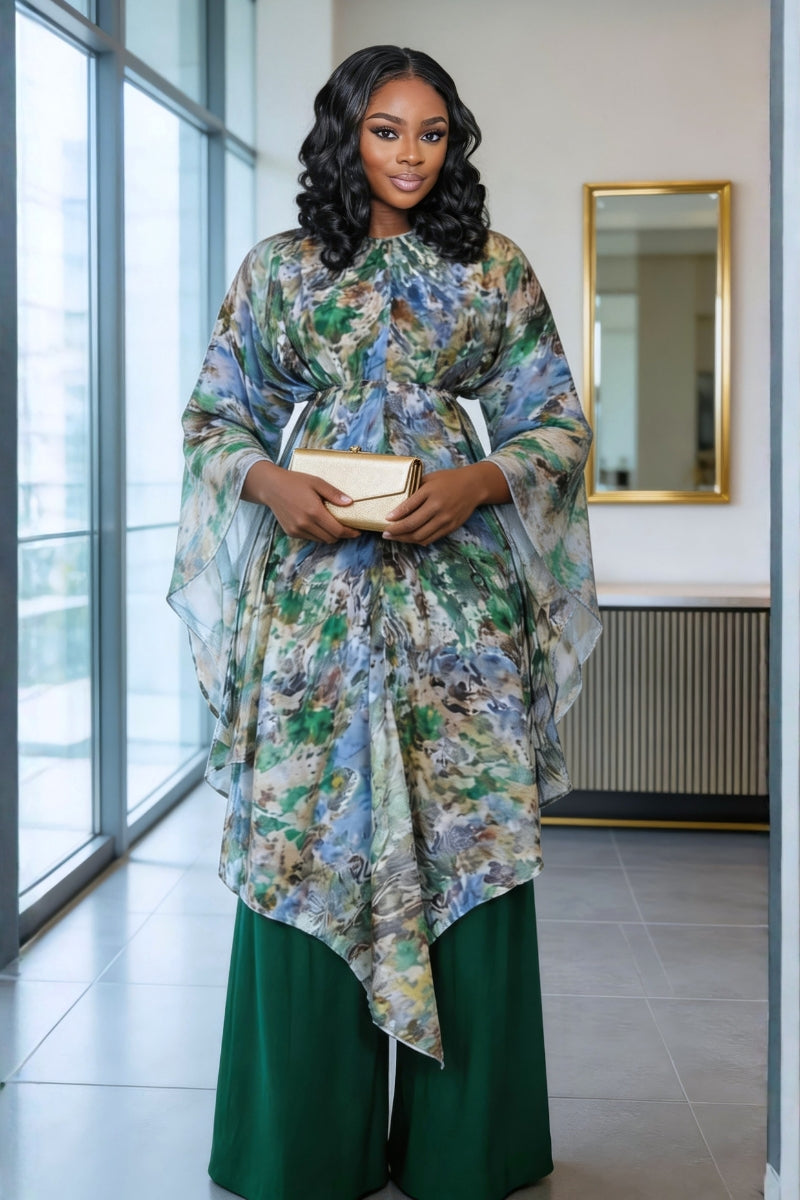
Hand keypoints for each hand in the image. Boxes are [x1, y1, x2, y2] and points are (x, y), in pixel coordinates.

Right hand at [242, 461, 359, 542]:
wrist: (270, 486)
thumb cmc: (295, 481)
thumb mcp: (317, 482)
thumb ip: (334, 494)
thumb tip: (350, 503)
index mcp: (314, 511)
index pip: (337, 531)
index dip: (350, 533)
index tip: (357, 531)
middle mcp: (305, 524)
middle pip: (331, 538)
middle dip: (341, 535)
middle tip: (347, 527)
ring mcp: (297, 530)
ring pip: (321, 540)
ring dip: (329, 535)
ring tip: (332, 524)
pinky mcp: (291, 532)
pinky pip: (310, 538)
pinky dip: (317, 534)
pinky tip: (317, 523)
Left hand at [383, 462, 510, 544]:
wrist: (474, 486)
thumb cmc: (449, 479)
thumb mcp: (430, 478)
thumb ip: (415, 489)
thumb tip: (397, 502)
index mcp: (430, 491)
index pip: (408, 506)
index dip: (395, 516)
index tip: (385, 519)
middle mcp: (437, 507)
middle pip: (412, 525)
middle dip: (395, 531)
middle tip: (385, 533)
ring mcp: (445, 519)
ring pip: (420, 536)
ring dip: (404, 539)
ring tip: (394, 537)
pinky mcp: (450, 527)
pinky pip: (430, 539)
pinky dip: (418, 540)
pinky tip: (409, 538)